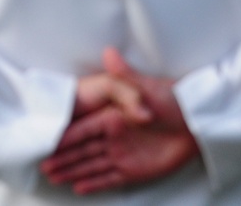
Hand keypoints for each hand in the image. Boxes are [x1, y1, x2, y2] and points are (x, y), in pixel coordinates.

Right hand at [40, 48, 199, 194]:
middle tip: (43, 167)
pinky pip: (110, 178)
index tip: (48, 145)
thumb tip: (109, 52)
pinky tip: (79, 188)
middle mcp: (113, 136)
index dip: (65, 138)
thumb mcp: (147, 87)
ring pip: (92, 165)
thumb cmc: (171, 99)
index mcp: (111, 117)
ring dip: (73, 171)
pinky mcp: (135, 169)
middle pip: (83, 150)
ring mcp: (122, 153)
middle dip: (62, 158)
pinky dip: (94, 183)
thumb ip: (124, 74)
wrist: (197, 121)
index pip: (82, 130)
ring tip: (54, 179)